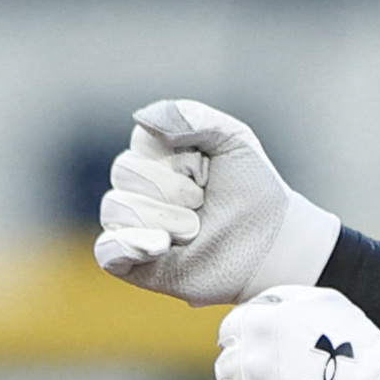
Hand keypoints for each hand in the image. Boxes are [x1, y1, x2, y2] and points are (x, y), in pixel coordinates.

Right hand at [94, 98, 339, 306]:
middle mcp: (136, 188)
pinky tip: (160, 246)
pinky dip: (127, 246)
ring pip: (116, 209)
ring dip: (168, 219)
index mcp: (155, 155)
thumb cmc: (253, 191)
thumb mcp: (235, 141)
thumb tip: (141, 119)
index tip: (209, 170)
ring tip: (196, 229)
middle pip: (124, 172)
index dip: (179, 158)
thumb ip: (194, 117)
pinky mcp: (132, 262)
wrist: (272, 244)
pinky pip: (107, 250)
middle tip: (205, 202)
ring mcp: (131, 224)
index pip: (141, 144)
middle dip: (175, 189)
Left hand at [213, 286, 379, 379]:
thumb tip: (253, 309)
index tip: (282, 355)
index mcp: (256, 325)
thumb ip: (277, 299)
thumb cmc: (360, 348)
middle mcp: (246, 365)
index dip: (256, 344)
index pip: (230, 334)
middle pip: (228, 371)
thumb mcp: (323, 302)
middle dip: (254, 375)